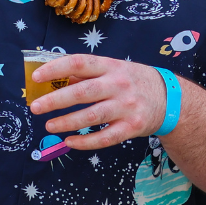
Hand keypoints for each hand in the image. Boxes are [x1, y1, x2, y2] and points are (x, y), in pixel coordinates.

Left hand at [30, 54, 169, 150]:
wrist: (170, 98)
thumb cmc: (133, 81)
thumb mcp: (114, 69)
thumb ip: (86, 74)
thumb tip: (51, 79)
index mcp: (111, 66)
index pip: (80, 63)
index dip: (56, 69)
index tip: (36, 77)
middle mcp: (119, 84)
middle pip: (83, 92)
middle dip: (56, 100)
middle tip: (35, 107)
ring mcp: (127, 107)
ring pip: (92, 116)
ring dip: (67, 122)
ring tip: (49, 125)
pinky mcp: (132, 126)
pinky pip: (105, 138)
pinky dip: (85, 142)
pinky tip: (69, 141)